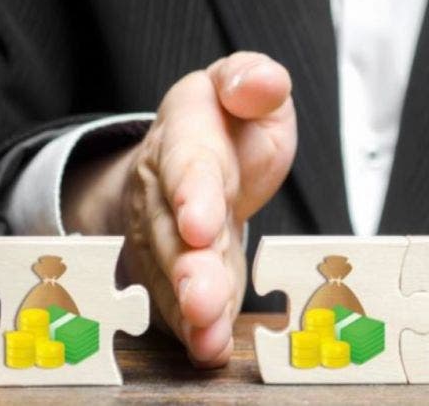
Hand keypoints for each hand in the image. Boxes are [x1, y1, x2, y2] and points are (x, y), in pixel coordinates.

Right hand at [63, 51, 295, 366]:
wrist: (193, 154)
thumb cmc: (229, 121)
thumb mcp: (246, 85)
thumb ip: (253, 81)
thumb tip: (262, 84)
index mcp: (187, 134)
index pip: (188, 164)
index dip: (192, 194)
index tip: (201, 224)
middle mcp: (166, 188)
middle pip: (172, 231)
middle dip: (188, 268)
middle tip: (204, 300)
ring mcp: (166, 233)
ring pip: (173, 273)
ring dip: (190, 308)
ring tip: (208, 336)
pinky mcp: (176, 268)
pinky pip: (180, 299)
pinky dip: (193, 327)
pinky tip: (209, 347)